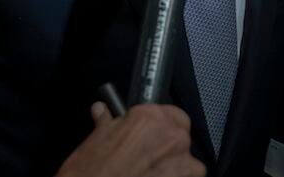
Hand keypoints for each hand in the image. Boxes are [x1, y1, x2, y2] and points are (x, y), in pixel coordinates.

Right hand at [56, 103, 204, 176]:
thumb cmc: (93, 170)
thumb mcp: (96, 139)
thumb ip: (107, 122)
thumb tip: (102, 112)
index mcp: (150, 118)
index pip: (168, 112)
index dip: (159, 125)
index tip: (150, 135)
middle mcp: (170, 136)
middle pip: (181, 134)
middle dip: (168, 144)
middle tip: (148, 157)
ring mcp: (182, 162)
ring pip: (190, 161)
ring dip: (176, 167)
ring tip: (153, 174)